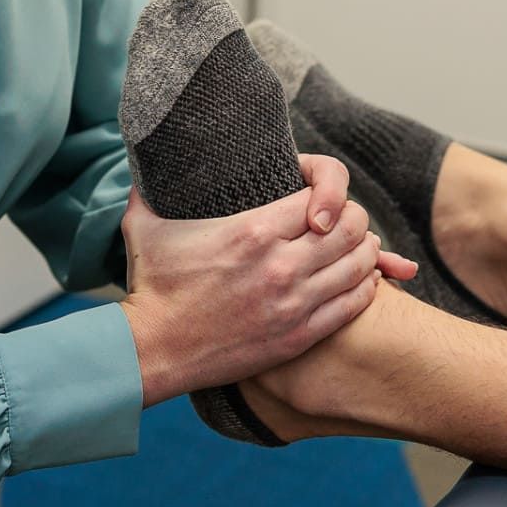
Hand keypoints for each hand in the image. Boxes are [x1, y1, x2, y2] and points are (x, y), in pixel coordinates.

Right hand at [118, 160, 416, 406]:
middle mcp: (280, 265)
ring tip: (354, 246)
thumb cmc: (150, 286)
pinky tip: (357, 280)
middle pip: (350, 227)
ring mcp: (293, 303)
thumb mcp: (145, 224)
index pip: (319, 196)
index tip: (316, 198)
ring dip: (363, 251)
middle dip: (352, 218)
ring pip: (359, 264)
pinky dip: (363, 287)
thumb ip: (150, 186)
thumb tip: (143, 155)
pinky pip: (354, 304)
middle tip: (342, 220)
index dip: (324, 191)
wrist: (151, 351)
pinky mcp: (298, 336)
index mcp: (253, 231)